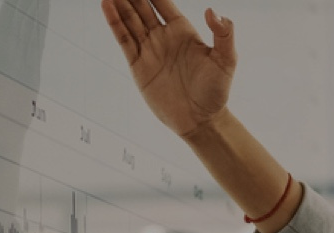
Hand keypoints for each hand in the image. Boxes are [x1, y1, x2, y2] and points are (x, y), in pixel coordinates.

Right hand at [101, 0, 234, 138]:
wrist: (201, 120)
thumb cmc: (217, 91)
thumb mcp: (226, 61)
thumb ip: (224, 34)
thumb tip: (213, 11)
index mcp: (183, 31)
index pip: (162, 2)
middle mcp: (163, 37)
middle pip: (142, 7)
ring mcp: (149, 50)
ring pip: (130, 20)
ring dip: (120, 3)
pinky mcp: (138, 65)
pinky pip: (124, 39)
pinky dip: (114, 22)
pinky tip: (107, 5)